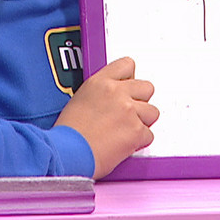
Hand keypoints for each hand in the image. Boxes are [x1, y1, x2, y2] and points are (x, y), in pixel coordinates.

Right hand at [55, 57, 158, 178]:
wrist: (67, 154)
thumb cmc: (68, 134)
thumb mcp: (79, 100)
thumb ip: (102, 94)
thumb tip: (114, 99)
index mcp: (100, 82)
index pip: (127, 65)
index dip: (130, 79)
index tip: (129, 87)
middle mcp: (116, 92)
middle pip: (147, 88)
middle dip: (141, 101)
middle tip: (129, 114)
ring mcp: (128, 111)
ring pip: (152, 112)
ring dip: (142, 122)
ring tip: (125, 131)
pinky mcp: (136, 131)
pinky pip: (149, 135)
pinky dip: (139, 142)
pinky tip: (123, 144)